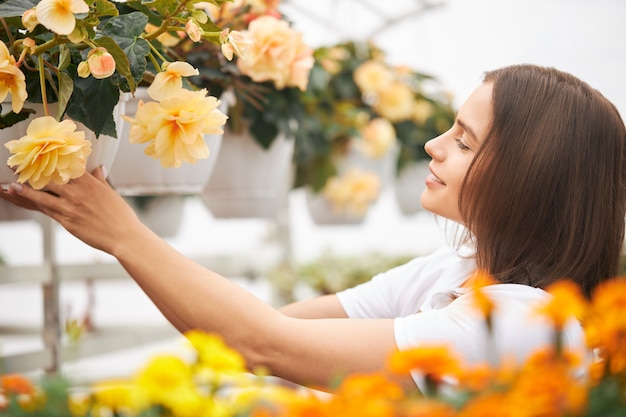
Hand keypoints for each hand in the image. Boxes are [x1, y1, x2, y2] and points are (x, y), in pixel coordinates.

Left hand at [0, 166, 141, 253]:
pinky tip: (20, 195)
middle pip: (50, 177)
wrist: (124, 236)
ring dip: (25, 188)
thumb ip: (100, 180)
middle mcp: (78, 191)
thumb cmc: (121, 216)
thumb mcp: (111, 194)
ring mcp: (70, 206)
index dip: (51, 160)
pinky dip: (31, 201)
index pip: (66, 166)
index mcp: (90, 182)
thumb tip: (99, 168)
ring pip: (42, 193)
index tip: (40, 155)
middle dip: (34, 171)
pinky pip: (44, 208)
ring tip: (11, 184)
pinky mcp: (66, 220)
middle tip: (19, 167)